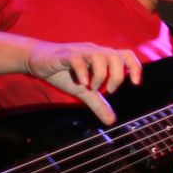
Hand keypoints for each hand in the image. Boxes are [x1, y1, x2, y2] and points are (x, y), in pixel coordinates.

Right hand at [25, 40, 141, 124]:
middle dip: (117, 77)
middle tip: (108, 91)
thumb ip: (98, 104)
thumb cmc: (63, 72)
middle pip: (116, 56)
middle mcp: (94, 51)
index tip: (136, 83)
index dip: (135, 67)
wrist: (37, 60)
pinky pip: (78, 59)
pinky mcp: (65, 55)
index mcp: (102, 57)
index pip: (126, 55)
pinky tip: (82, 84)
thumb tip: (112, 121)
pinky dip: (83, 73)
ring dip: (101, 76)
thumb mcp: (84, 91)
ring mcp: (80, 51)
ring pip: (100, 56)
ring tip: (92, 88)